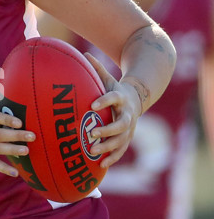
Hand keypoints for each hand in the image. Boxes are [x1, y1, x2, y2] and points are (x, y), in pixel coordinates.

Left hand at [84, 53, 140, 167]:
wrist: (136, 100)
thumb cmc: (115, 90)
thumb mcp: (108, 79)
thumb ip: (96, 69)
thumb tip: (83, 54)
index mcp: (121, 97)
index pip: (113, 98)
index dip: (104, 101)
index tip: (92, 105)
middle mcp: (127, 114)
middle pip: (120, 124)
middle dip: (107, 130)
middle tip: (91, 133)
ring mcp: (129, 128)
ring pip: (121, 140)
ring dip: (108, 146)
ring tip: (93, 150)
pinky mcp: (127, 138)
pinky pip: (121, 150)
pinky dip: (112, 157)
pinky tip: (100, 164)